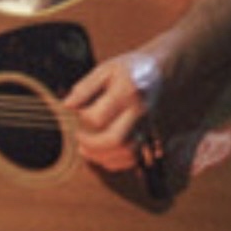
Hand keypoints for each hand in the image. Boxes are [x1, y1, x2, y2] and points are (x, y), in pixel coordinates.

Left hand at [64, 51, 160, 171]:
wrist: (163, 70)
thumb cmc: (131, 69)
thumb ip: (85, 87)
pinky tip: (104, 154)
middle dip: (91, 146)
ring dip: (103, 157)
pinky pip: (136, 158)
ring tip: (87, 150)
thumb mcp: (106, 69)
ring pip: (127, 154)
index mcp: (126, 91)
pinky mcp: (152, 135)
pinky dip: (117, 162)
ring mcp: (148, 125)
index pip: (97, 117)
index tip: (79, 113)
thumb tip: (67, 105)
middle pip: (115, 140)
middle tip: (80, 140)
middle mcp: (140, 111)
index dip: (82, 119)